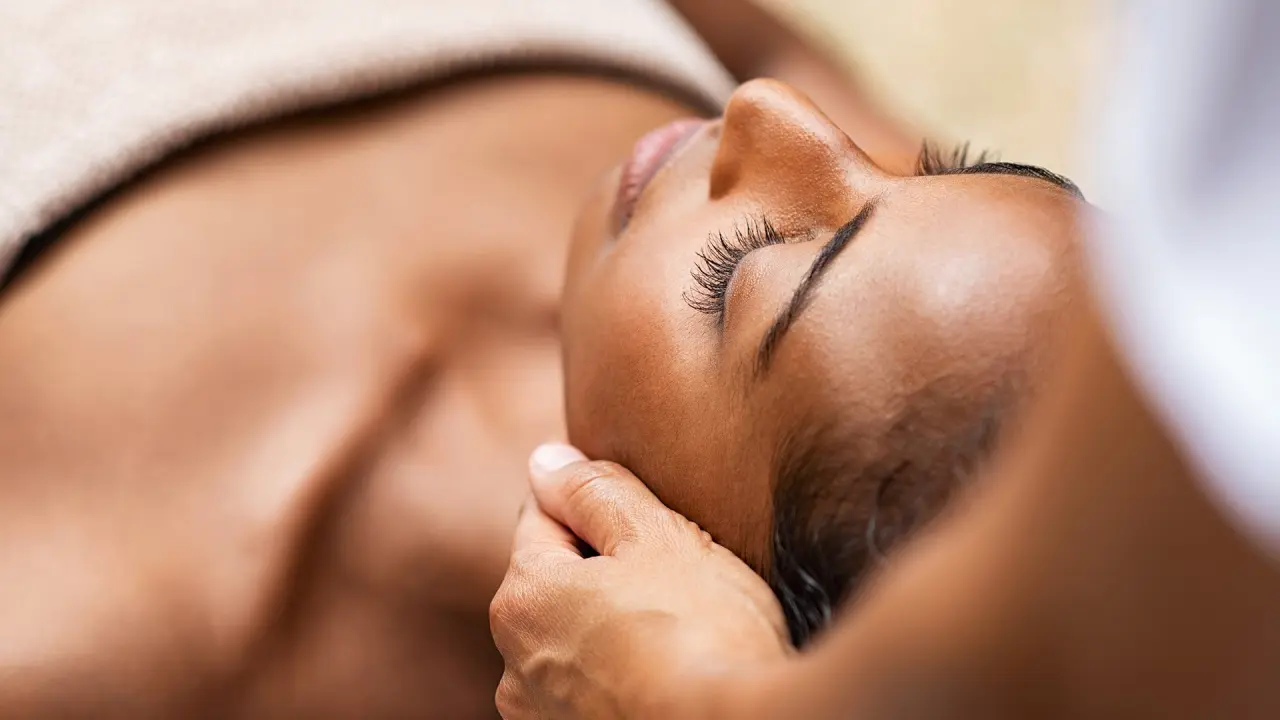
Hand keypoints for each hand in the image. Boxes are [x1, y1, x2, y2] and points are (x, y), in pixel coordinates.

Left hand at [489, 443, 790, 719]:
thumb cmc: (702, 634)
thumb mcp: (656, 536)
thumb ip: (593, 491)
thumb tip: (546, 462)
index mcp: (523, 596)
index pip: (544, 517)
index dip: (601, 511)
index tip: (650, 529)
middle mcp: (514, 664)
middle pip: (558, 584)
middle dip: (605, 573)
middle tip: (675, 583)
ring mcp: (541, 717)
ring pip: (577, 641)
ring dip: (612, 630)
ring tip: (678, 636)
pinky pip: (594, 689)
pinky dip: (622, 678)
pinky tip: (670, 676)